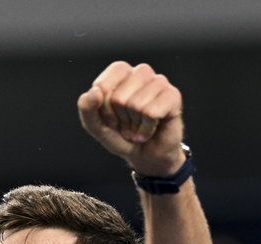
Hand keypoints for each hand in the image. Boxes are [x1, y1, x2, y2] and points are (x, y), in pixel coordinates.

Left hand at [77, 61, 185, 176]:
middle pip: (118, 98)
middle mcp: (140, 72)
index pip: (103, 85)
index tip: (110, 116)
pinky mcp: (173, 95)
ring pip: (136, 105)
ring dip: (134, 124)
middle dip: (120, 119)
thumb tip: (94, 92)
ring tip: (138, 126)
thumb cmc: (121, 135)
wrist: (145, 155)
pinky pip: (152, 112)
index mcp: (120, 73)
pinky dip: (147, 128)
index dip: (104, 109)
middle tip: (127, 124)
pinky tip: (150, 129)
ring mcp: (159, 82)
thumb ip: (87, 109)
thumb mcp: (96, 126)